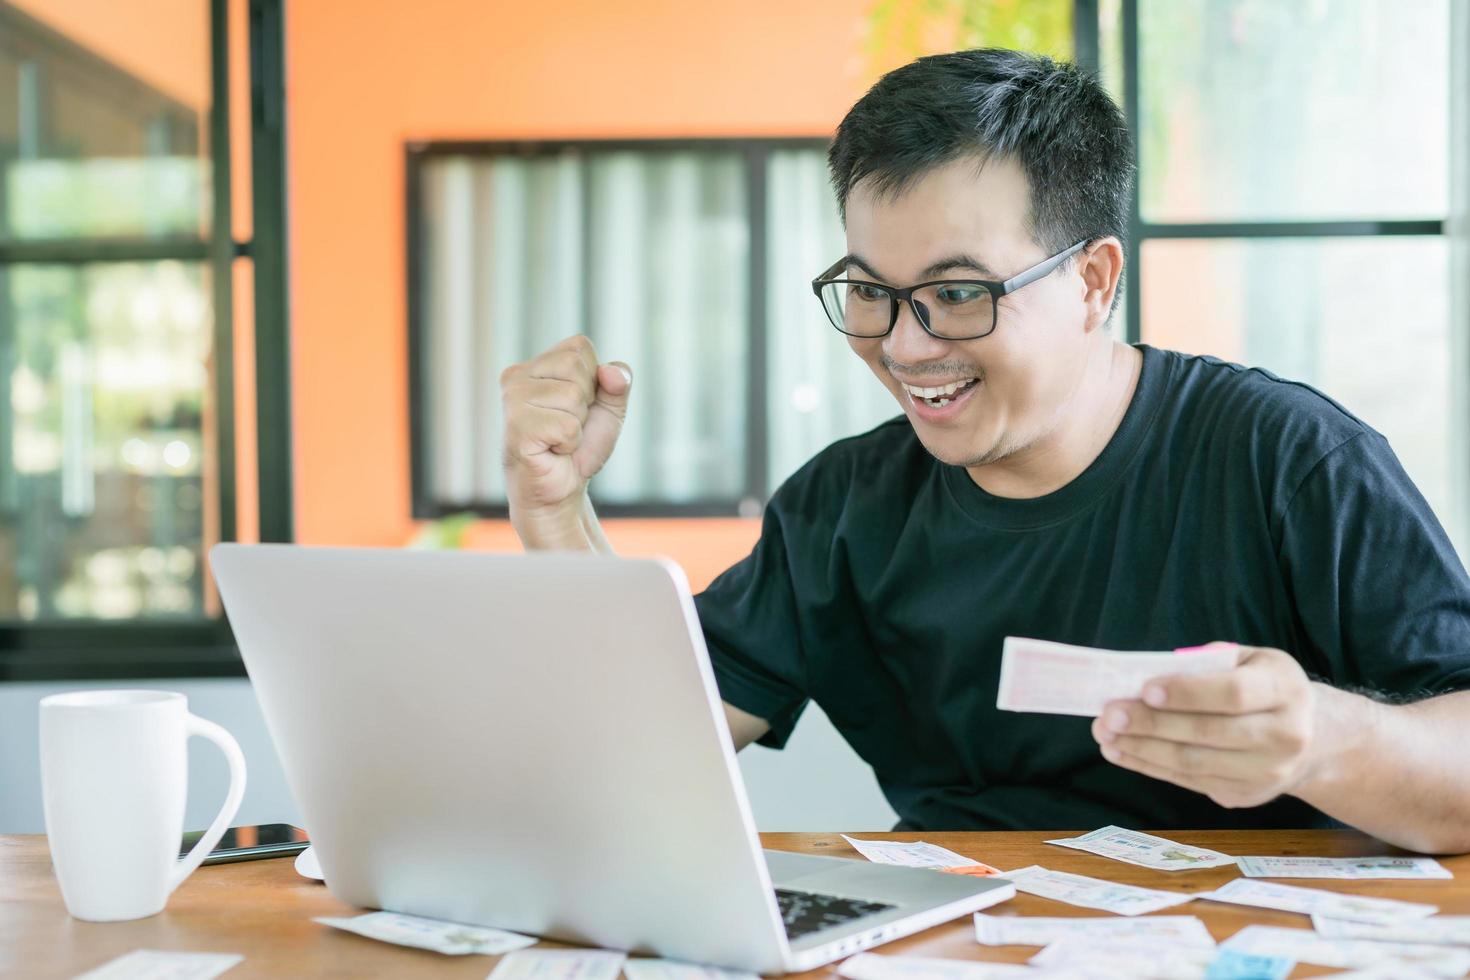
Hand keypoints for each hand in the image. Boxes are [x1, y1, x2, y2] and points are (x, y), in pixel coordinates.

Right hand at [500, 335, 631, 529]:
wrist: (561, 490)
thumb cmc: (579, 447)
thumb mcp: (609, 409)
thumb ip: (618, 383)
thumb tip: (610, 372)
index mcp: (534, 366)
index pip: (579, 346)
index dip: (593, 380)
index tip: (576, 407)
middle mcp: (516, 377)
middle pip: (576, 367)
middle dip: (585, 403)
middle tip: (567, 426)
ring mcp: (512, 401)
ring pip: (573, 396)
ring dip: (577, 426)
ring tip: (558, 440)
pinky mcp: (517, 428)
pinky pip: (567, 426)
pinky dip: (570, 444)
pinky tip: (552, 451)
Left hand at [1090, 645, 1329, 808]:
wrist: (1312, 738)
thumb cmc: (1264, 686)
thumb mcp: (1248, 660)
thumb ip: (1207, 663)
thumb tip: (1147, 675)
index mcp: (1286, 689)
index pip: (1234, 693)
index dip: (1188, 693)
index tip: (1146, 689)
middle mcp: (1285, 735)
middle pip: (1209, 733)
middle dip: (1152, 724)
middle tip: (1109, 713)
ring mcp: (1268, 772)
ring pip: (1195, 763)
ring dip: (1142, 749)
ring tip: (1105, 734)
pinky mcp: (1246, 795)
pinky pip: (1189, 781)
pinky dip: (1149, 766)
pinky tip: (1120, 751)